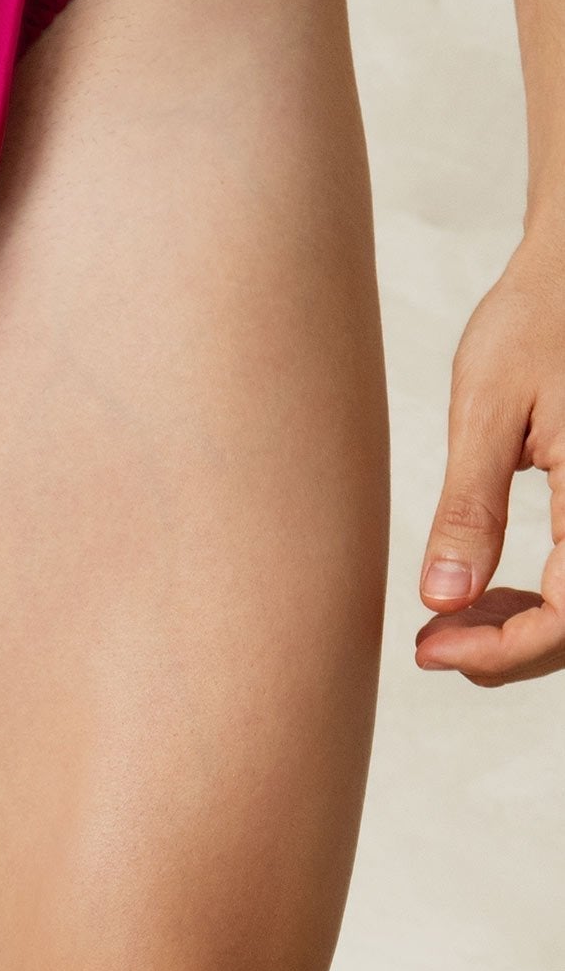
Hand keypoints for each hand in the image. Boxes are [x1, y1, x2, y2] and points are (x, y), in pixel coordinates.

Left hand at [416, 228, 564, 683]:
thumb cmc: (537, 319)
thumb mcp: (487, 408)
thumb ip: (470, 508)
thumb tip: (441, 600)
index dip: (502, 651)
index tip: (430, 650)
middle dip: (507, 648)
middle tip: (428, 647)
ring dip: (524, 626)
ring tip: (448, 623)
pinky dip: (542, 592)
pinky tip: (485, 588)